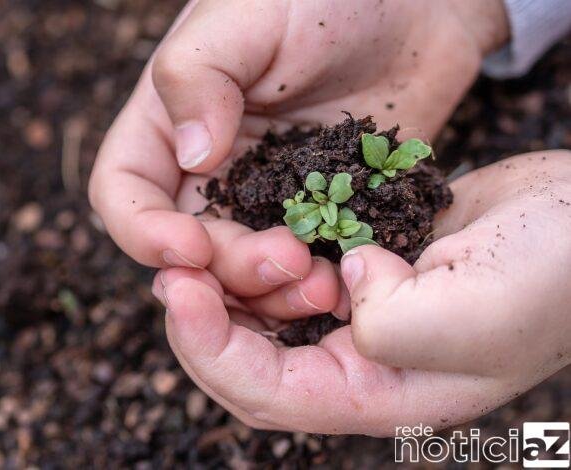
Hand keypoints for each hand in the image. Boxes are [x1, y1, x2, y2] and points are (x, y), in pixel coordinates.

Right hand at [90, 0, 508, 316]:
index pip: (124, 193)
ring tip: (323, 283)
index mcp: (171, 123)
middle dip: (227, 269)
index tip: (190, 248)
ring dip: (273, 292)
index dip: (143, 232)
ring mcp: (268, 197)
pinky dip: (320, 285)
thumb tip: (190, 158)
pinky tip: (349, 281)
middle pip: (190, 249)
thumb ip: (199, 77)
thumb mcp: (247, 15)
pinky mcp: (323, 214)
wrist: (416, 4)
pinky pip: (308, 265)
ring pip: (246, 272)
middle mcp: (212, 169)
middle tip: (286, 261)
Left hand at [154, 151, 570, 435]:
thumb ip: (391, 322)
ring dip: (229, 289)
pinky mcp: (364, 272)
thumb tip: (343, 284)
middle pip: (252, 363)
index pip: (268, 393)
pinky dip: (263, 259)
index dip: (211, 349)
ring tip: (198, 249)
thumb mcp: (472, 313)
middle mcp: (362, 365)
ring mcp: (361, 318)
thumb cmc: (551, 275)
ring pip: (266, 319)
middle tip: (170, 270)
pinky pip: (293, 276)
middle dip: (203, 322)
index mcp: (381, 395)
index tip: (178, 291)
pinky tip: (246, 231)